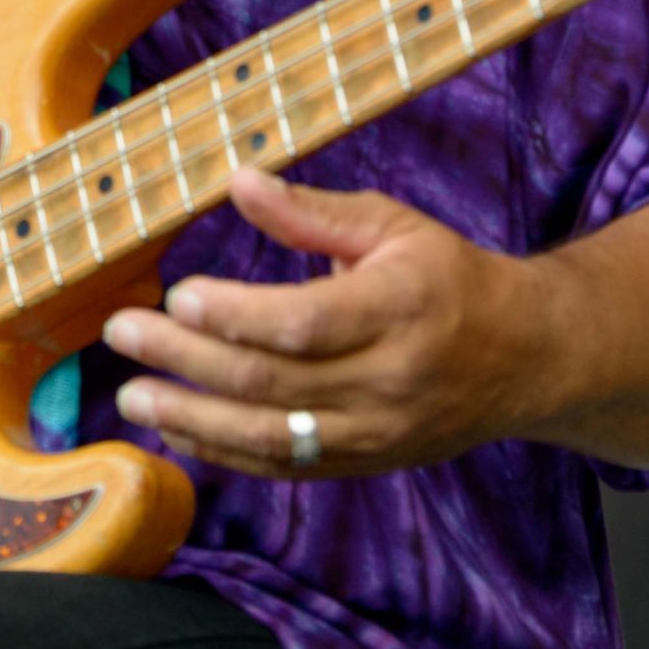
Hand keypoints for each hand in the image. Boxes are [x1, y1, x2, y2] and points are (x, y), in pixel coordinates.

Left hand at [100, 166, 538, 477]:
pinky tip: (178, 431)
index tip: (177, 294)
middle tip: (123, 334)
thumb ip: (311, 212)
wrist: (524, 357)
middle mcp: (389, 379)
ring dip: (191, 419)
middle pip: (272, 382)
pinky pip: (284, 467)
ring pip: (271, 437)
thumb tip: (237, 181)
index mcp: (399, 308)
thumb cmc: (449, 279)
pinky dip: (224, 453)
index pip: (305, 323)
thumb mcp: (392, 227)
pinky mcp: (366, 463)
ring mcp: (377, 432)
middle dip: (186, 361)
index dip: (234, 316)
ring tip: (133, 396)